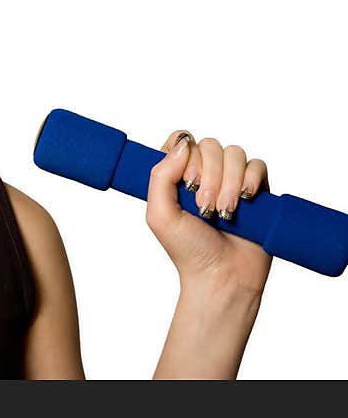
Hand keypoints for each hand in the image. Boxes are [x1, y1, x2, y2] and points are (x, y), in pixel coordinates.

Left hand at [146, 130, 272, 293]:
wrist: (223, 276)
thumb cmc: (188, 250)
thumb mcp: (160, 214)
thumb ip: (161, 176)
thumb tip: (183, 144)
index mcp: (177, 176)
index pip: (181, 141)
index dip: (184, 155)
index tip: (184, 183)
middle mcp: (204, 173)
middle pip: (209, 145)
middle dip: (209, 176)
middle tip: (204, 207)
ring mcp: (231, 180)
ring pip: (234, 153)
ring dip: (229, 182)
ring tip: (225, 212)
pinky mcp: (256, 189)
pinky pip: (258, 165)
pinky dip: (251, 180)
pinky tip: (245, 200)